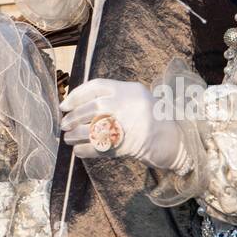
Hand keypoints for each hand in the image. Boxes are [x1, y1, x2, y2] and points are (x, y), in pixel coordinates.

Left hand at [60, 78, 189, 170]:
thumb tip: (78, 102)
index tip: (64, 105)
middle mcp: (127, 105)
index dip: (76, 96)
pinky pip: (99, 147)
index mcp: (129, 90)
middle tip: (64, 124)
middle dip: (73, 117)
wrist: (173, 140)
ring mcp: (128, 125)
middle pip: (92, 108)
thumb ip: (113, 95)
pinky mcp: (127, 146)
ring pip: (93, 128)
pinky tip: (77, 150)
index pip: (95, 86)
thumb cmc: (151, 117)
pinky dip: (84, 149)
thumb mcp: (137, 97)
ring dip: (75, 134)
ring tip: (68, 137)